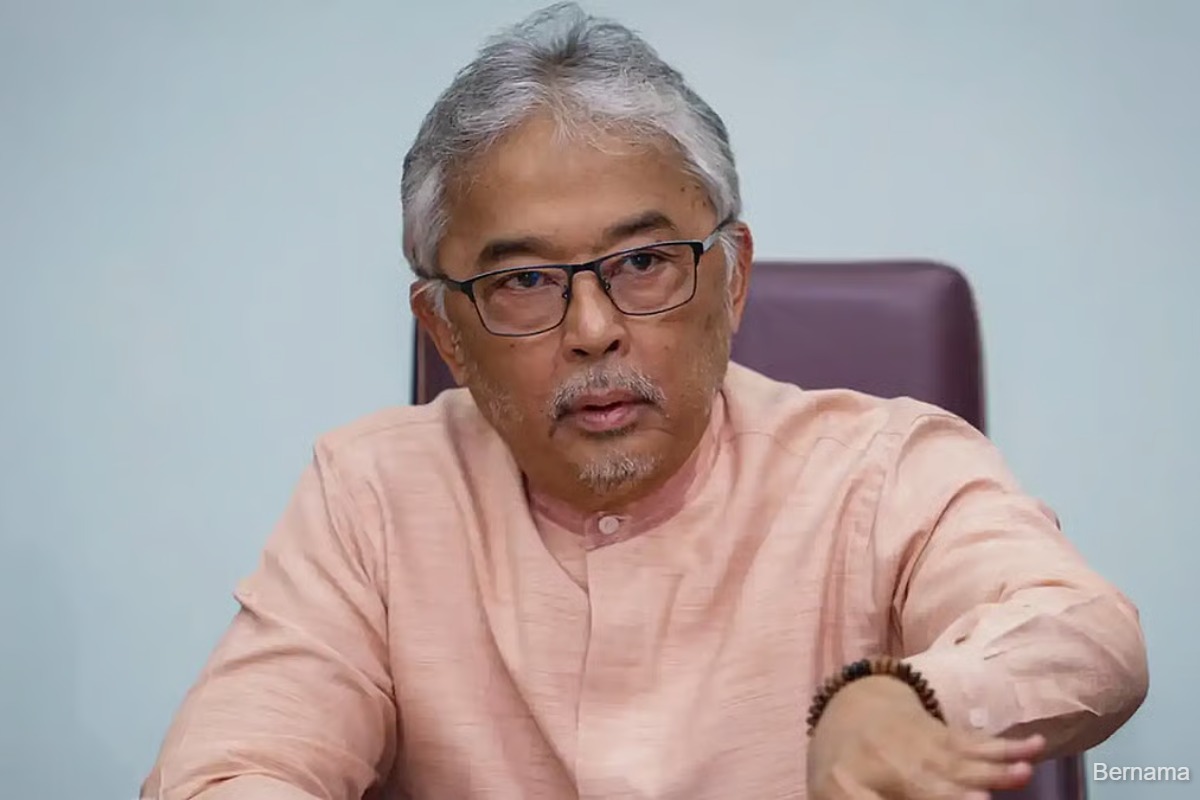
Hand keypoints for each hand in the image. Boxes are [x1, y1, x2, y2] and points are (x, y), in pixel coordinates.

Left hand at [807, 675, 1044, 798]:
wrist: (853, 704)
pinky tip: (1035, 746)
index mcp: (854, 784)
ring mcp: (924, 749)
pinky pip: (981, 744)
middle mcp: (891, 765)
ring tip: (1022, 774)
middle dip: (957, 798)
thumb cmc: (840, 763)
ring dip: (996, 772)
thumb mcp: (828, 792)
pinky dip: (1010, 747)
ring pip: (965, 764)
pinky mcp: (949, 738)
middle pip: (931, 790)